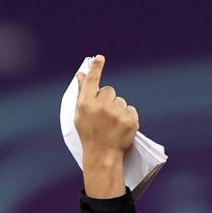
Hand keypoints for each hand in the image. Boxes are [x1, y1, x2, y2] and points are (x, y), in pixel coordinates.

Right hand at [75, 55, 138, 197]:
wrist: (102, 154)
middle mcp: (101, 107)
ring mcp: (116, 113)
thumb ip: (81, 93)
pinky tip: (120, 127)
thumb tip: (80, 74)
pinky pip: (130, 109)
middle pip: (110, 91)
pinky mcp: (130, 119)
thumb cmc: (89, 133)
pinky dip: (127, 116)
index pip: (92, 82)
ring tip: (111, 124)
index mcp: (85, 105)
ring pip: (121, 100)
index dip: (96, 69)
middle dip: (108, 99)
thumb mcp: (80, 115)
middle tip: (103, 115)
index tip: (100, 57)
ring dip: (118, 109)